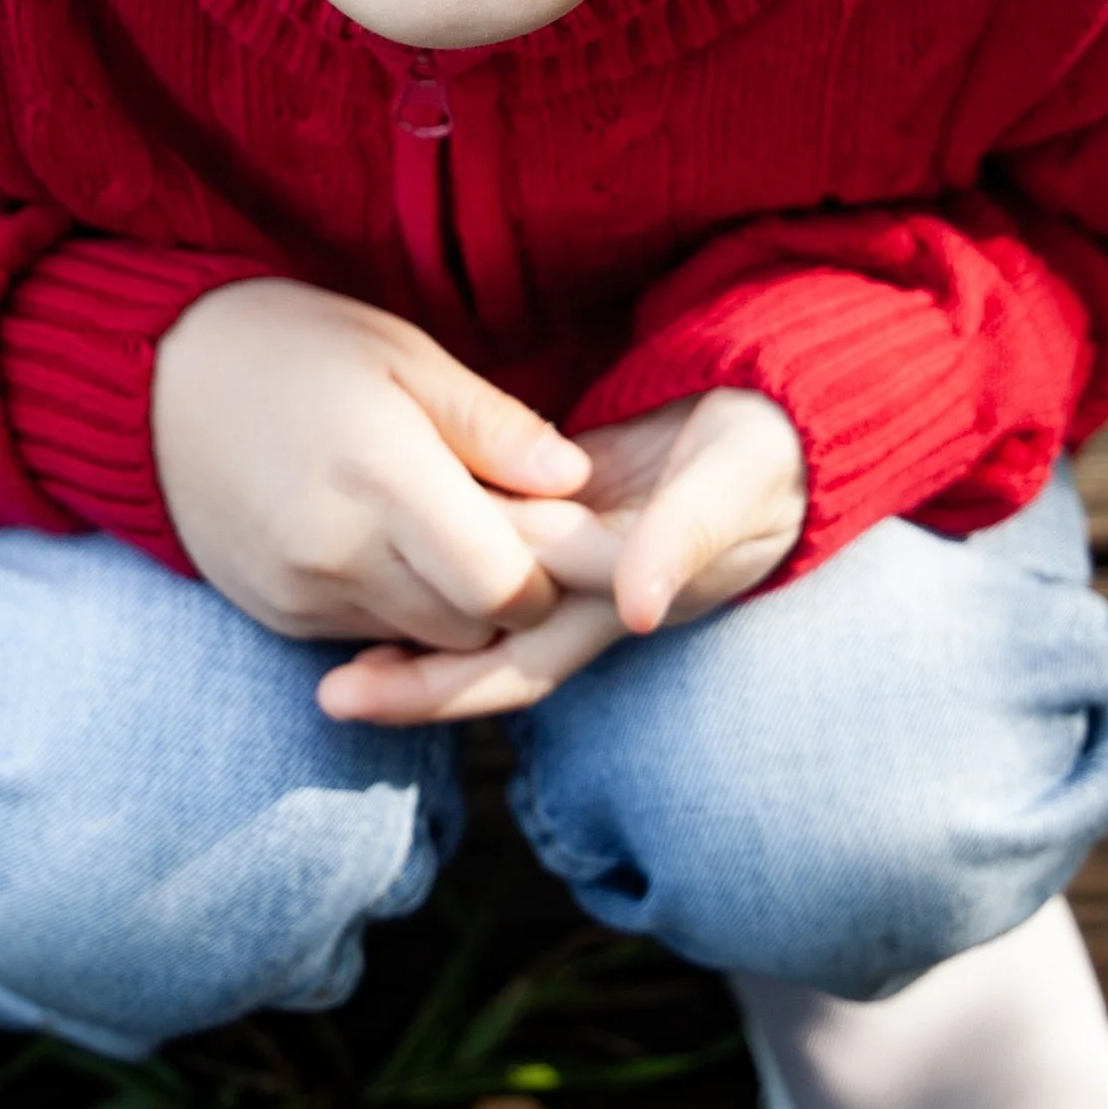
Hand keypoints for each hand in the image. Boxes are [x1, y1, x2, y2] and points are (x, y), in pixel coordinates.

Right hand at [152, 277, 590, 654]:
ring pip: (424, 641)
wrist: (153, 381)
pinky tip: (385, 540)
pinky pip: (369, 636)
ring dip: (453, 603)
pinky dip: (397, 605)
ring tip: (444, 525)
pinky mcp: (277, 617)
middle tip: (508, 523)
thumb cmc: (294, 348)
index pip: (504, 586)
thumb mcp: (403, 354)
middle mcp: (337, 552)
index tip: (550, 525)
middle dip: (507, 591)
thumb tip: (576, 481)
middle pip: (472, 627)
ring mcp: (300, 594)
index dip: (546, 570)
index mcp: (382, 475)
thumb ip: (494, 426)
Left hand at [318, 386, 806, 725]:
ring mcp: (570, 555)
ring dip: (410, 630)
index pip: (520, 657)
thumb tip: (637, 612)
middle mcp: (587, 595)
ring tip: (328, 644)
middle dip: (409, 683)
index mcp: (623, 601)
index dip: (443, 683)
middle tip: (328, 694)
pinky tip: (373, 561)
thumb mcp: (733, 485)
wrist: (779, 413)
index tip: (364, 689)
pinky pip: (484, 551)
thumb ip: (684, 538)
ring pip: (476, 611)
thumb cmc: (765, 453)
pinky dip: (431, 566)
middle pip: (485, 657)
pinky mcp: (559, 509)